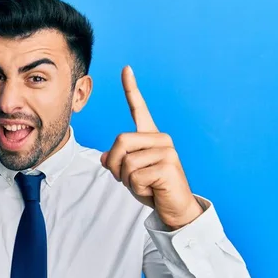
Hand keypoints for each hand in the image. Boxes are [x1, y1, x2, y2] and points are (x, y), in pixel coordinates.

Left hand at [100, 66, 203, 229]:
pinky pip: (136, 176)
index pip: (139, 109)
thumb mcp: (128, 173)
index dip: (131, 89)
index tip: (126, 68)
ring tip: (145, 184)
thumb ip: (116, 161)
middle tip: (129, 178)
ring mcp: (166, 150)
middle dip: (115, 164)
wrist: (175, 208)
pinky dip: (137, 188)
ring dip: (127, 179)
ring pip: (126, 162)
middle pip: (120, 141)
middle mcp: (160, 138)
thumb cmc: (152, 188)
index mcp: (151, 136)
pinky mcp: (168, 165)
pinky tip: (153, 189)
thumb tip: (103, 158)